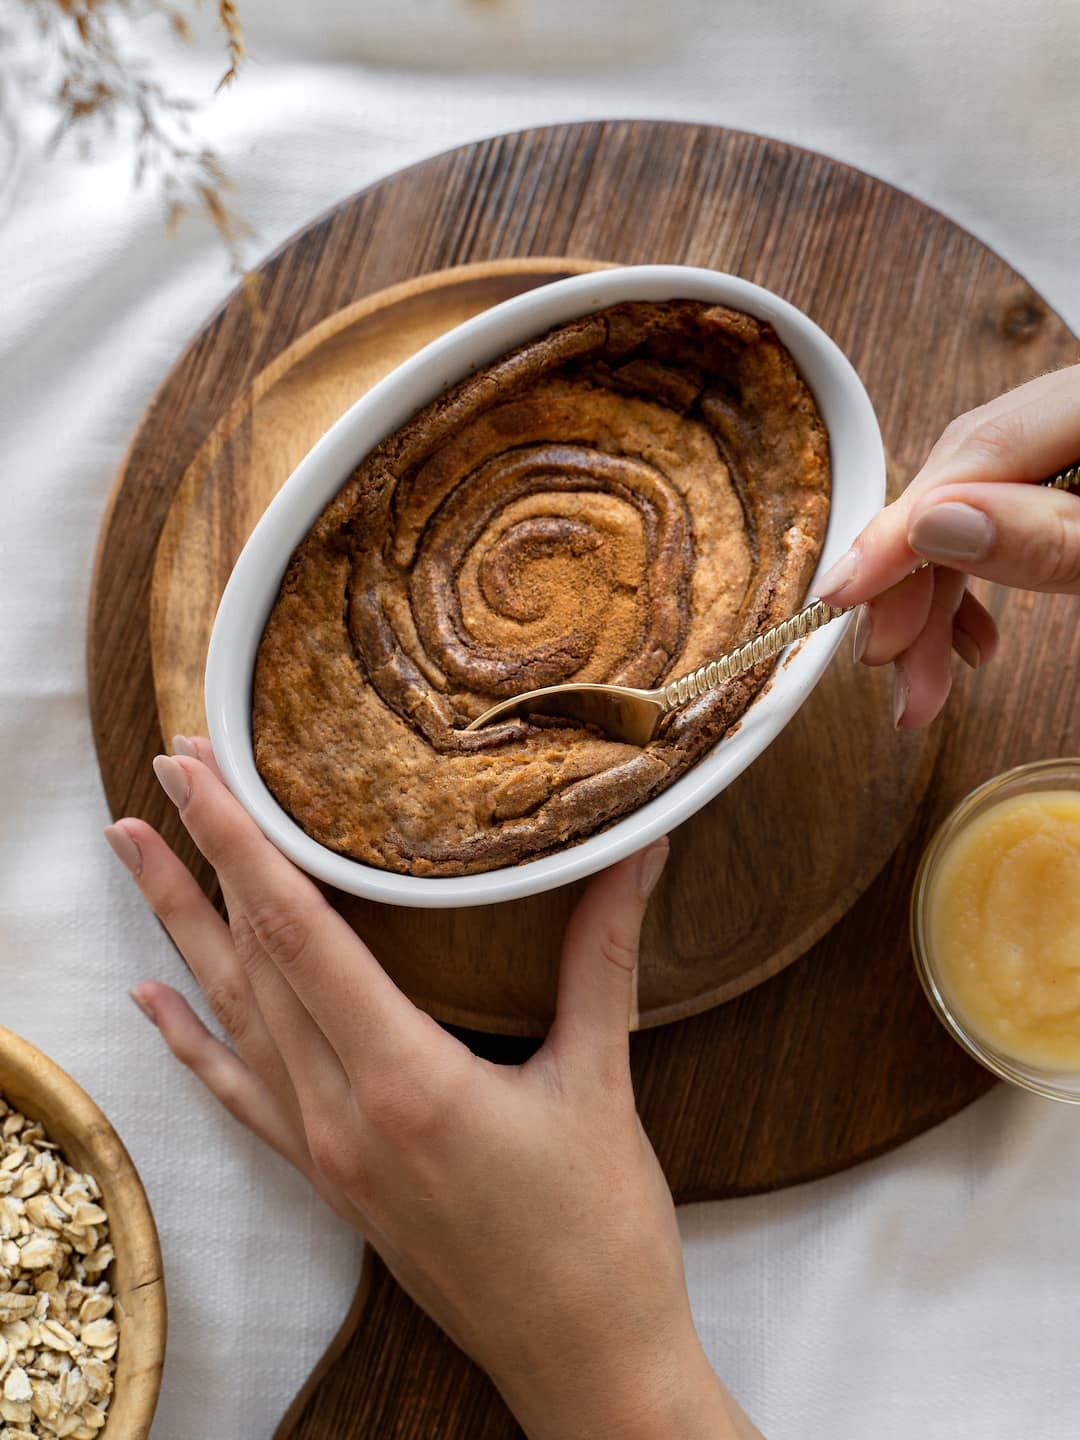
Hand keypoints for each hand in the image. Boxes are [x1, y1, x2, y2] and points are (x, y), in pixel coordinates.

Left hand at [106, 739, 756, 1439]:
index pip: (300, 933)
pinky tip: (153, 1005)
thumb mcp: (602, 1082)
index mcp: (403, 1081)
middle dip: (201, 860)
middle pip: (250, 962)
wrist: (586, 1366)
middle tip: (166, 776)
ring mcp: (326, 1154)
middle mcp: (342, 1116)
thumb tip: (638, 852)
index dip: (244, 845)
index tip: (199, 775)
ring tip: (136, 856)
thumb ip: (604, 955)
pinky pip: (243, 1096)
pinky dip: (194, 1043)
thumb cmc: (601, 1236)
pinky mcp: (331, 1182)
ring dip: (182, 932)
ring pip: (235, 1017)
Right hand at [816, 362, 1079, 727]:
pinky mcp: (1061, 476)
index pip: (972, 455)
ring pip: (970, 509)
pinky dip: (971, 580)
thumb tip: (933, 527)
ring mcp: (1061, 444)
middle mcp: (1065, 411)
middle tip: (889, 670)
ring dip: (935, 600)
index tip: (840, 596)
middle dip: (914, 585)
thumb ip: (1046, 537)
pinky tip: (967, 637)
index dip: (897, 528)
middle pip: (960, 483)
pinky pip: (999, 517)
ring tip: (922, 683)